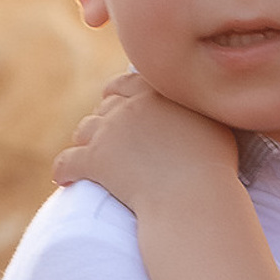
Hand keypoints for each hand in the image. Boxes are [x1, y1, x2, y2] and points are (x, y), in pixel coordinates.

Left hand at [50, 72, 242, 213]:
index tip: (119, 102)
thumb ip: (199, 107)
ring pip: (84, 130)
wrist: (192, 197)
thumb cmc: (213, 165)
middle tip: (106, 135)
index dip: (120, 93)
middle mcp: (128, 106)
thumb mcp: (215, 124)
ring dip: (85, 141)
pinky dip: (64, 169)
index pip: (128, 83)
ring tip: (87, 156)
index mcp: (156, 92)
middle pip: (105, 106)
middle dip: (103, 118)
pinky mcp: (92, 161)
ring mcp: (108, 132)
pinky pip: (67, 161)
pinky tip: (64, 178)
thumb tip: (200, 104)